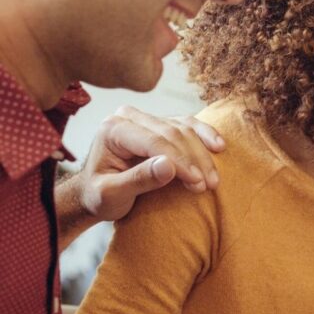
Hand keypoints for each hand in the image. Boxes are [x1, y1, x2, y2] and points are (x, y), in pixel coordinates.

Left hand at [66, 106, 224, 221]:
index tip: (197, 183)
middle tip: (208, 185)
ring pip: (184, 130)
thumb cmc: (99, 196)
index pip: (155, 141)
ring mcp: (147, 118)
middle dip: (194, 160)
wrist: (94, 194)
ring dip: (202, 154)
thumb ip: (138, 180)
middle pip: (173, 134)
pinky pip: (189, 125)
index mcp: (114, 129)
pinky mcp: (161, 124)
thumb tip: (169, 166)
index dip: (180, 161)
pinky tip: (219, 147)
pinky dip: (205, 135)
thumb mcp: (111, 195)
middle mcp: (130, 117)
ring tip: (212, 180)